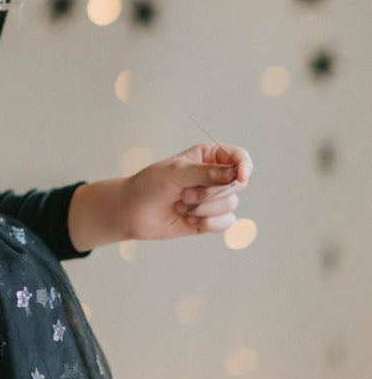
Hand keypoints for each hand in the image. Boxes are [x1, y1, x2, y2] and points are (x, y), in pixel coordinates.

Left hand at [121, 141, 252, 241]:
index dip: (244, 166)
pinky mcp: (212, 219)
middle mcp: (216, 175)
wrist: (134, 211)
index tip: (241, 176)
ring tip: (180, 205)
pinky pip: (227, 223)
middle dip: (210, 192)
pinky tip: (188, 221)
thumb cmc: (151, 184)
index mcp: (208, 156)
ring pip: (231, 205)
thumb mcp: (177, 173)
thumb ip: (207, 172)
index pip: (239, 157)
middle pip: (238, 183)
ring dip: (202, 209)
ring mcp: (214, 198)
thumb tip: (237, 173)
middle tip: (184, 193)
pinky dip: (207, 223)